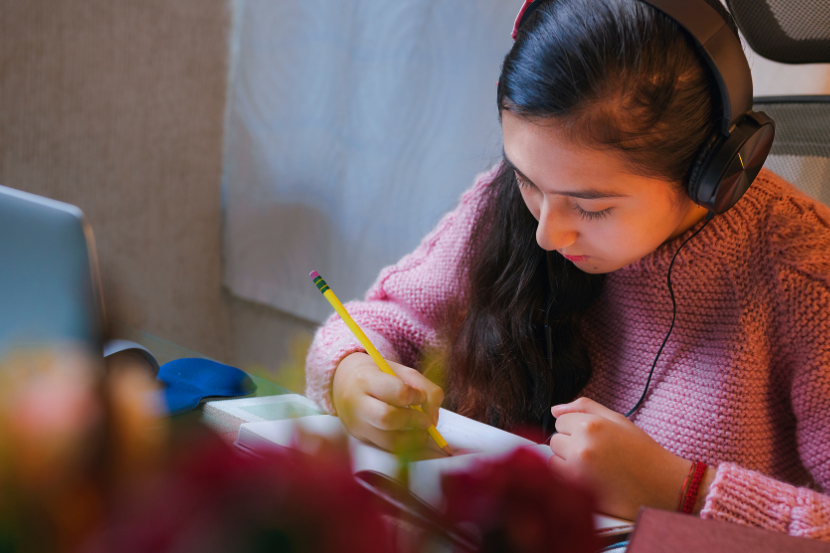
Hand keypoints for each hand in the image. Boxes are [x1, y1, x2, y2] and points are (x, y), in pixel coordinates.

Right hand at [332, 352, 443, 452]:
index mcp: (366, 378)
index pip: (396, 392)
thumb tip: (433, 418)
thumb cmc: (376, 374)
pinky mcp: (360, 437)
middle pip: (388, 418)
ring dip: (412, 438)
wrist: (342, 382)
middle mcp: (357, 402)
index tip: (419, 396)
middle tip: (426, 421)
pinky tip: (410, 435)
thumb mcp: (399, 370)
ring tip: (421, 431)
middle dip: (414, 420)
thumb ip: (424, 387)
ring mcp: (356, 423)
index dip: (415, 396)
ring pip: (388, 440)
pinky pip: (386, 446)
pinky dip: (403, 444)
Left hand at [549, 397, 694, 519]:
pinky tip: (590, 479)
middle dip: (570, 445)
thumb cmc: (642, 451)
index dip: (575, 428)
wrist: (664, 486)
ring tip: (593, 467)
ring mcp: (578, 472)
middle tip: (595, 452)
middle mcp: (581, 447)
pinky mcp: (579, 493)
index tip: (594, 437)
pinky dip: (569, 479)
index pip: (560, 421)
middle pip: (554, 441)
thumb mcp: (618, 420)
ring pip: (553, 461)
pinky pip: (559, 480)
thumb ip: (585, 407)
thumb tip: (555, 410)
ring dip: (566, 463)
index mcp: (590, 425)